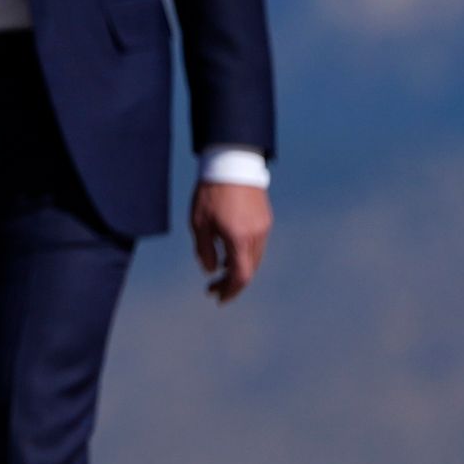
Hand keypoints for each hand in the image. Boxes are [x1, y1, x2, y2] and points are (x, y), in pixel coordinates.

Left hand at [192, 180, 269, 301]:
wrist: (232, 164)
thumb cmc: (210, 193)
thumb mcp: (198, 223)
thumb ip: (204, 250)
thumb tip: (211, 270)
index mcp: (238, 238)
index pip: (240, 276)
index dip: (230, 291)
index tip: (217, 298)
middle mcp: (255, 236)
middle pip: (248, 270)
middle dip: (232, 283)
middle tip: (213, 289)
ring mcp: (263, 227)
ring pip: (254, 258)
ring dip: (239, 269)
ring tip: (220, 272)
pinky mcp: (265, 219)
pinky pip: (257, 245)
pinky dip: (244, 255)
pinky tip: (230, 254)